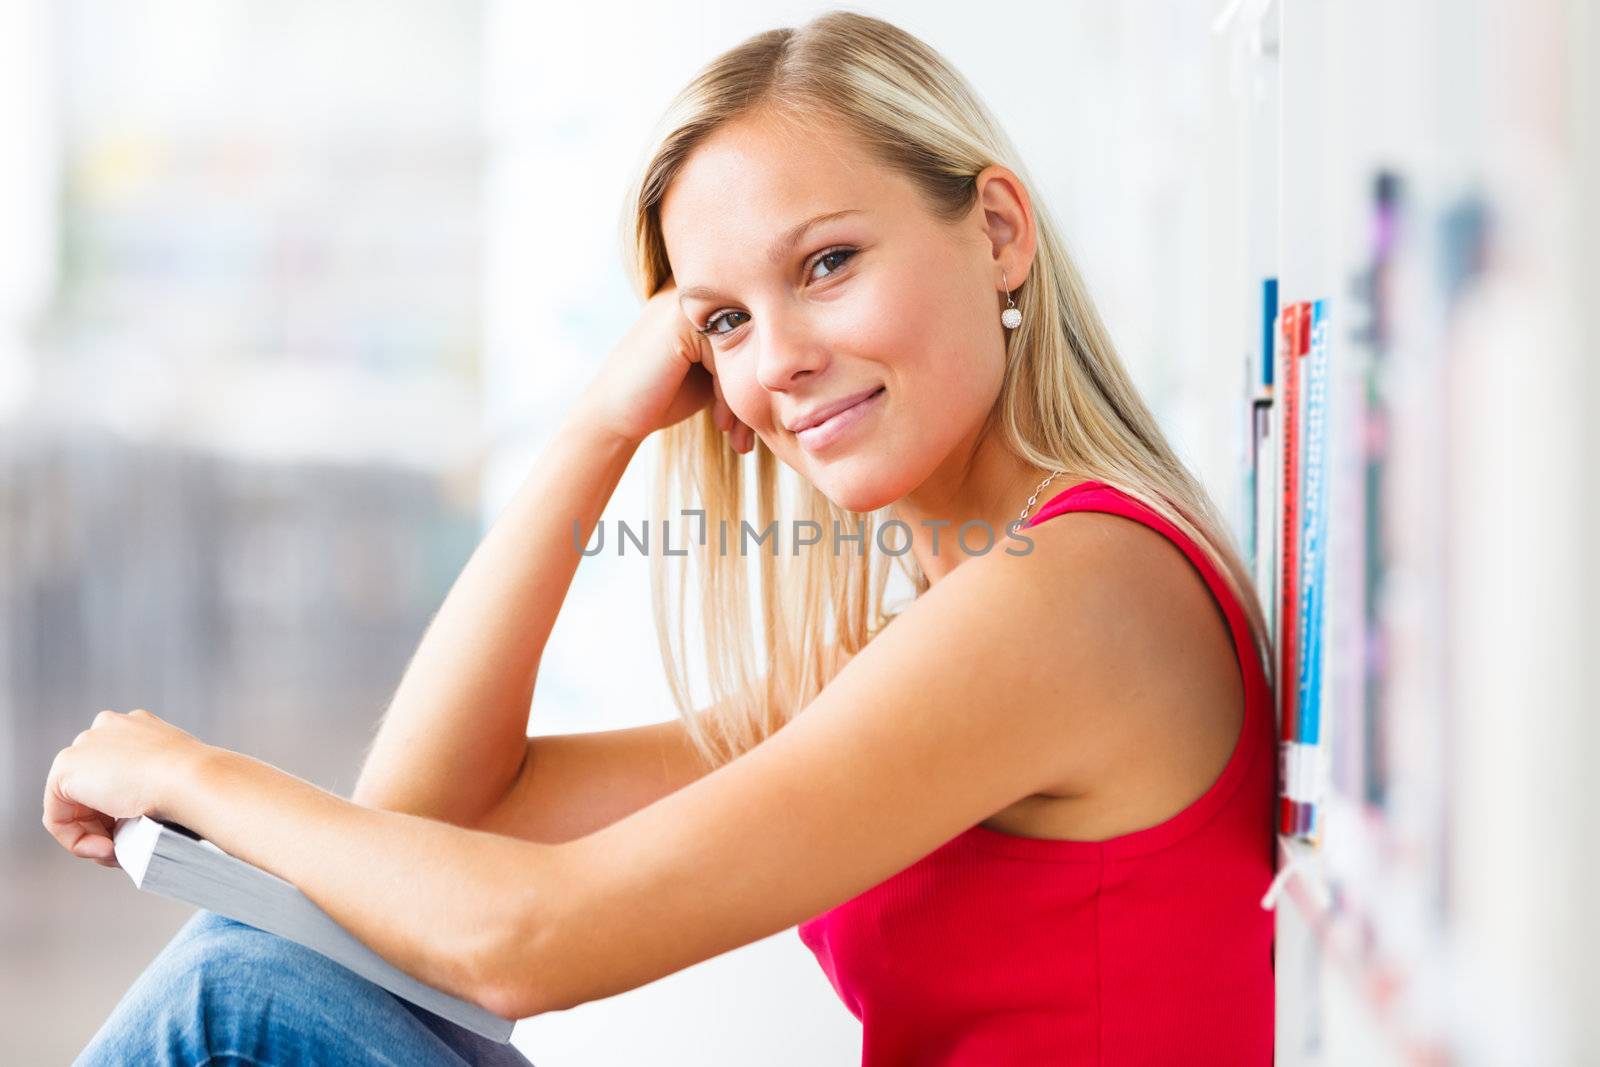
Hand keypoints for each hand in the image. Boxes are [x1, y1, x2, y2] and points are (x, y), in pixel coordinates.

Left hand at [42, 708, 213, 867]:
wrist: (191, 779)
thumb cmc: (195, 782)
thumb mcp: (177, 777)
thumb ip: (154, 784)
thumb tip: (140, 812)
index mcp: (138, 727)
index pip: (116, 772)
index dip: (122, 810)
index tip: (141, 829)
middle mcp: (108, 728)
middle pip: (92, 788)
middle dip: (106, 823)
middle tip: (125, 846)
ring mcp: (86, 744)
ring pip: (75, 803)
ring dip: (93, 834)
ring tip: (117, 851)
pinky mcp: (66, 768)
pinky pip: (58, 814)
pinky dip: (76, 838)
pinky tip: (106, 848)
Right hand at [578, 279, 755, 451]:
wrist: (615, 414)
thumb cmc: (666, 396)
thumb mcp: (714, 374)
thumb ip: (744, 358)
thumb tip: (796, 374)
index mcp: (712, 301)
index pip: (758, 337)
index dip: (759, 383)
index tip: (757, 426)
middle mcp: (701, 293)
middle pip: (753, 344)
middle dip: (754, 395)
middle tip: (748, 438)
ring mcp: (691, 301)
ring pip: (742, 354)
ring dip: (742, 402)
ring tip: (739, 438)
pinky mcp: (682, 318)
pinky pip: (726, 359)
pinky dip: (727, 397)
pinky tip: (723, 427)